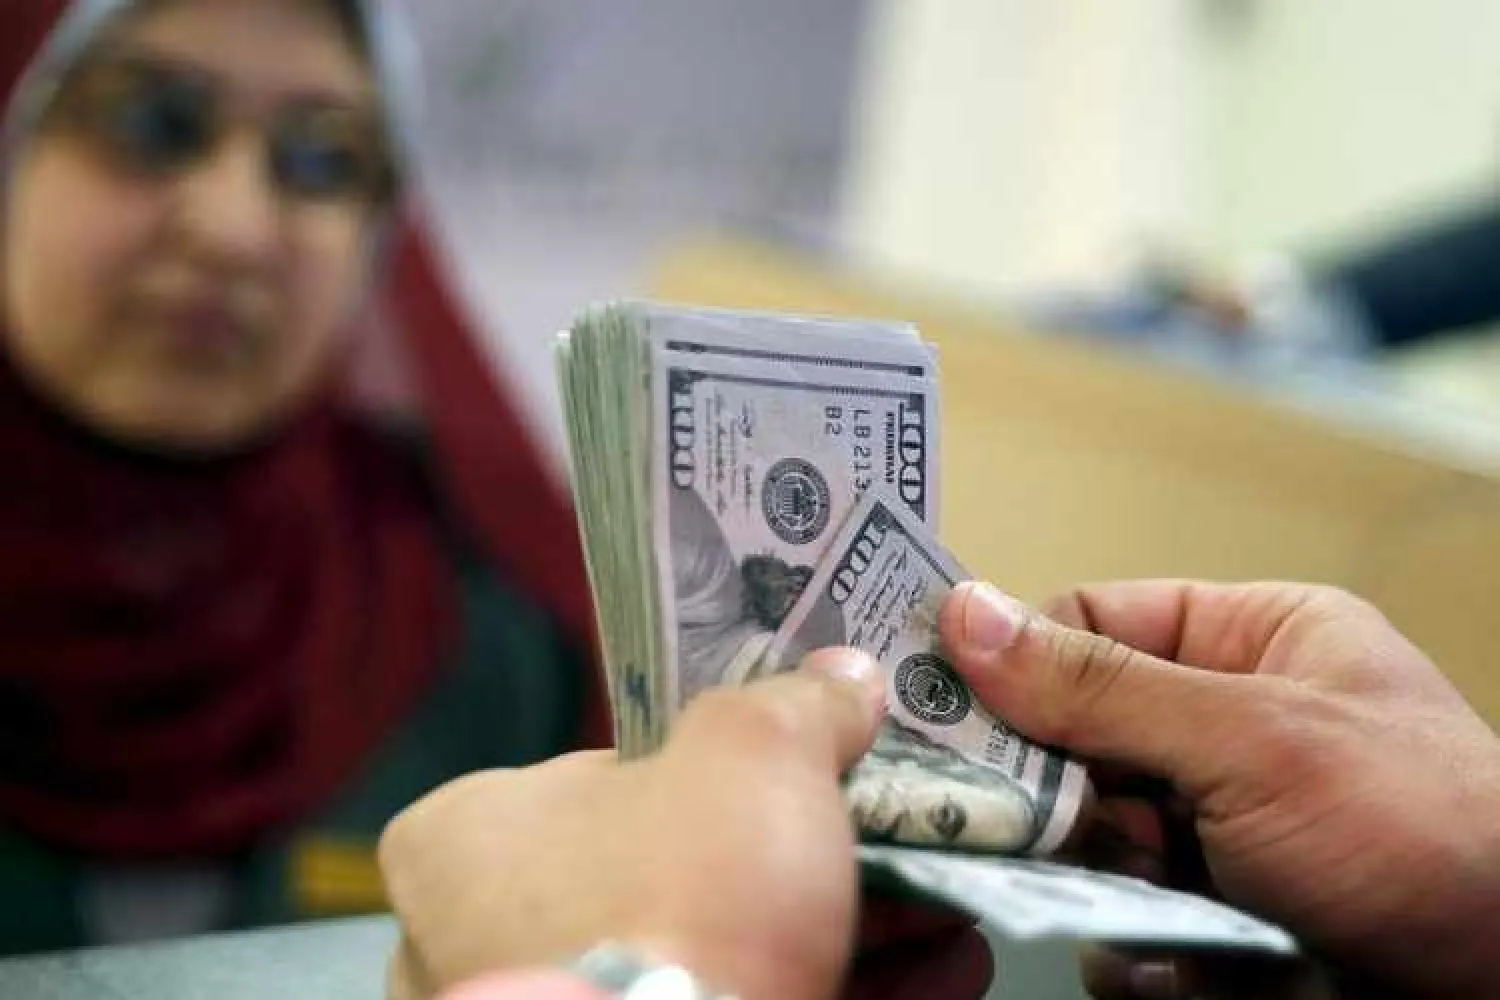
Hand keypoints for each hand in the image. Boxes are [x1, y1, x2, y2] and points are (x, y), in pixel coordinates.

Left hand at [379, 648, 988, 999]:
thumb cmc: (683, 889)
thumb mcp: (754, 750)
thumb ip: (797, 703)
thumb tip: (843, 677)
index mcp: (467, 835)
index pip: (603, 775)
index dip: (714, 771)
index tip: (804, 776)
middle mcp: (482, 937)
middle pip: (683, 874)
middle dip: (809, 864)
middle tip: (897, 845)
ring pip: (727, 957)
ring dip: (854, 934)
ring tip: (947, 917)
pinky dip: (845, 995)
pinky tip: (937, 975)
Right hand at [938, 580, 1499, 999]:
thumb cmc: (1419, 834)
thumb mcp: (1254, 739)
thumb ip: (1100, 684)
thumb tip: (963, 613)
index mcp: (1252, 642)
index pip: (1091, 621)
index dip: (1018, 660)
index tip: (945, 707)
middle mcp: (1225, 727)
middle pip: (1073, 736)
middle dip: (1057, 791)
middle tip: (1047, 824)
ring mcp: (1219, 828)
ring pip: (1085, 837)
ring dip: (1100, 878)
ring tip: (1158, 899)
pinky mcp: (1214, 917)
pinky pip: (1118, 920)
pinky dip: (1132, 948)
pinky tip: (1186, 962)